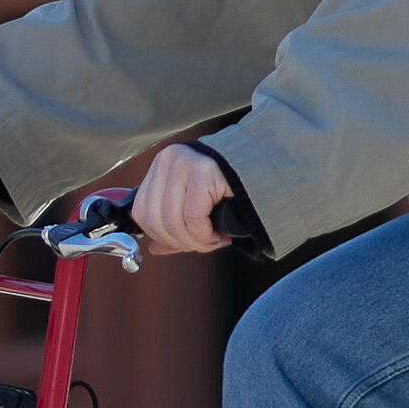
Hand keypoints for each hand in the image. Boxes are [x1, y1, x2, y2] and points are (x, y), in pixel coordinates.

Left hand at [127, 143, 234, 257]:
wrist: (266, 173)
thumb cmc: (231, 191)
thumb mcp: (195, 209)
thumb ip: (174, 228)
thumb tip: (154, 248)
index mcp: (161, 165)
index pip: (141, 212)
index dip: (161, 236)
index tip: (184, 242)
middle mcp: (169, 159)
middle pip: (155, 219)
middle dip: (179, 241)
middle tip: (202, 245)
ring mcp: (184, 162)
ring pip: (173, 221)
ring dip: (194, 241)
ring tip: (213, 241)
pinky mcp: (203, 170)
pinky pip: (193, 217)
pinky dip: (205, 235)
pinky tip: (219, 235)